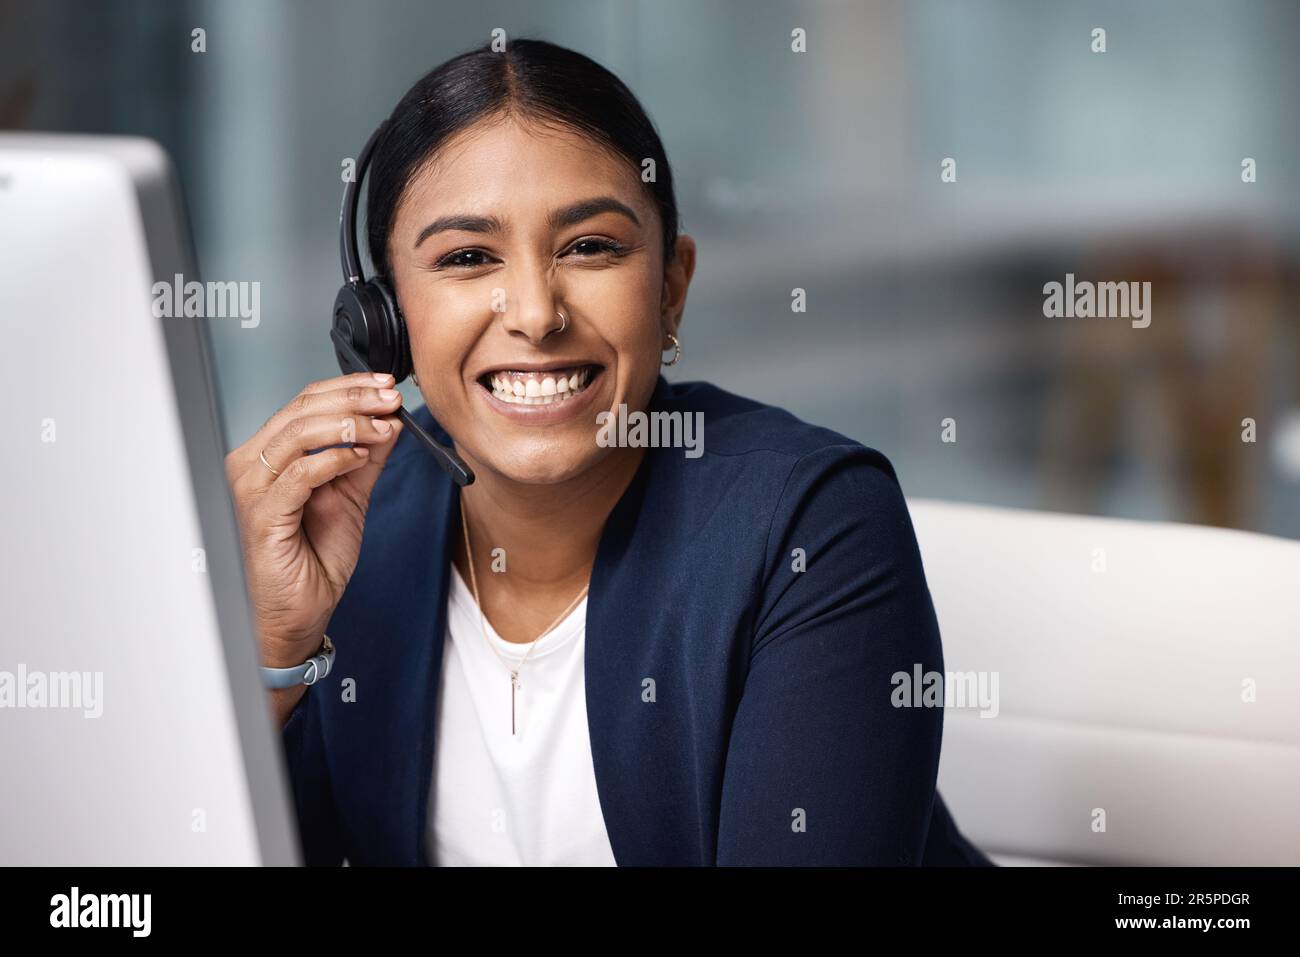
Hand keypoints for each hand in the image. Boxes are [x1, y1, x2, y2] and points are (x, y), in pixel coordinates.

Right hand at [225, 372, 404, 669]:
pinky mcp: (263, 515)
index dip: (347, 388)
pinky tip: (361, 457)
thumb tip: (390, 420)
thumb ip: (366, 459)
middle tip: (390, 397)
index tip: (385, 385)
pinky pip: (299, 473)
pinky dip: (334, 458)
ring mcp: (252, 489)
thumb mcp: (350, 498)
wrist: (298, 614)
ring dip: (349, 423)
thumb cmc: (312, 561)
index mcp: (268, 457)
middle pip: (300, 410)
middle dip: (353, 398)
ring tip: (383, 425)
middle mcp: (251, 466)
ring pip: (298, 433)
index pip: (303, 403)